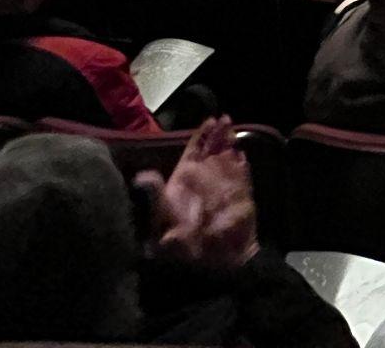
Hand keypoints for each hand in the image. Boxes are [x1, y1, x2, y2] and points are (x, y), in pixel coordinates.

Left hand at [134, 117, 259, 272]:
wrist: (210, 266)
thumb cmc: (181, 244)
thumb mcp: (162, 219)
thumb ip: (155, 196)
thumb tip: (142, 176)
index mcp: (184, 181)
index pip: (193, 152)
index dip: (201, 136)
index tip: (209, 120)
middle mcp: (204, 181)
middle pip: (211, 151)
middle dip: (218, 134)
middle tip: (224, 119)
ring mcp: (223, 188)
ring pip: (227, 159)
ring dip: (230, 143)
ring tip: (233, 128)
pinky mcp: (240, 198)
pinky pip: (242, 176)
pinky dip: (242, 165)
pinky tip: (242, 154)